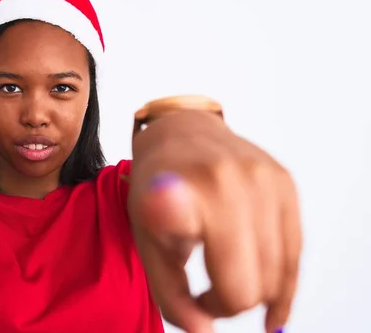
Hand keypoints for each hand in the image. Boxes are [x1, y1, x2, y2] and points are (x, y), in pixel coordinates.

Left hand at [127, 110, 301, 332]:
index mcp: (186, 195)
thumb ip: (170, 294)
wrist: (182, 134)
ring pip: (277, 272)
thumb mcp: (146, 240)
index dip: (213, 299)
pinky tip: (273, 307)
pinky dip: (284, 284)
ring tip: (226, 286)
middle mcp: (231, 182)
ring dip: (255, 293)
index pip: (223, 277)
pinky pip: (295, 250)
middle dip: (229, 305)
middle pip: (252, 284)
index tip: (199, 302)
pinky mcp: (286, 182)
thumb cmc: (157, 188)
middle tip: (206, 298)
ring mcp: (265, 180)